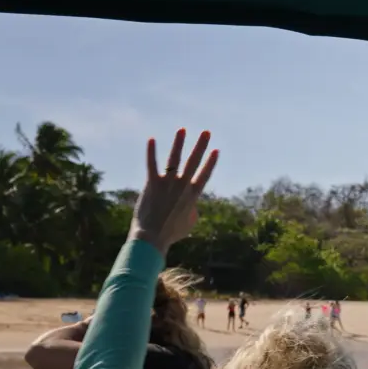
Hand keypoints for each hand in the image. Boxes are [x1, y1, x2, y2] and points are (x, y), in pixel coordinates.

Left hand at [129, 129, 218, 254]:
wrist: (153, 238)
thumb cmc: (171, 234)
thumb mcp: (189, 224)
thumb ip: (192, 211)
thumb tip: (192, 206)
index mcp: (193, 196)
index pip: (205, 174)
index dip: (211, 162)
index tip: (216, 150)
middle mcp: (182, 186)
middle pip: (194, 162)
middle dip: (201, 146)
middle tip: (206, 132)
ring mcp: (167, 184)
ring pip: (175, 159)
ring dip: (179, 143)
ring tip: (182, 130)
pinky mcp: (152, 184)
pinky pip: (152, 165)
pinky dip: (151, 152)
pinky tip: (151, 140)